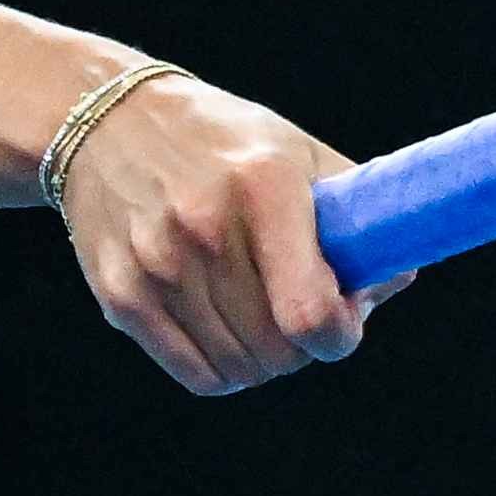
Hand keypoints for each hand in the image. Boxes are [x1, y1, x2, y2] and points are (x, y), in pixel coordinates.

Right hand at [51, 68, 367, 395]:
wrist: (108, 121)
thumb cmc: (224, 143)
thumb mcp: (296, 154)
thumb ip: (353, 219)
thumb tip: (386, 283)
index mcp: (265, 186)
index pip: (309, 311)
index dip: (338, 335)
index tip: (340, 323)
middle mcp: (205, 226)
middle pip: (277, 349)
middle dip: (303, 347)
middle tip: (300, 319)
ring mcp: (158, 265)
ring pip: (239, 370)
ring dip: (263, 360)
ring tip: (260, 320)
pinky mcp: (122, 295)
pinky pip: (196, 374)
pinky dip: (224, 370)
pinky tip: (227, 336)